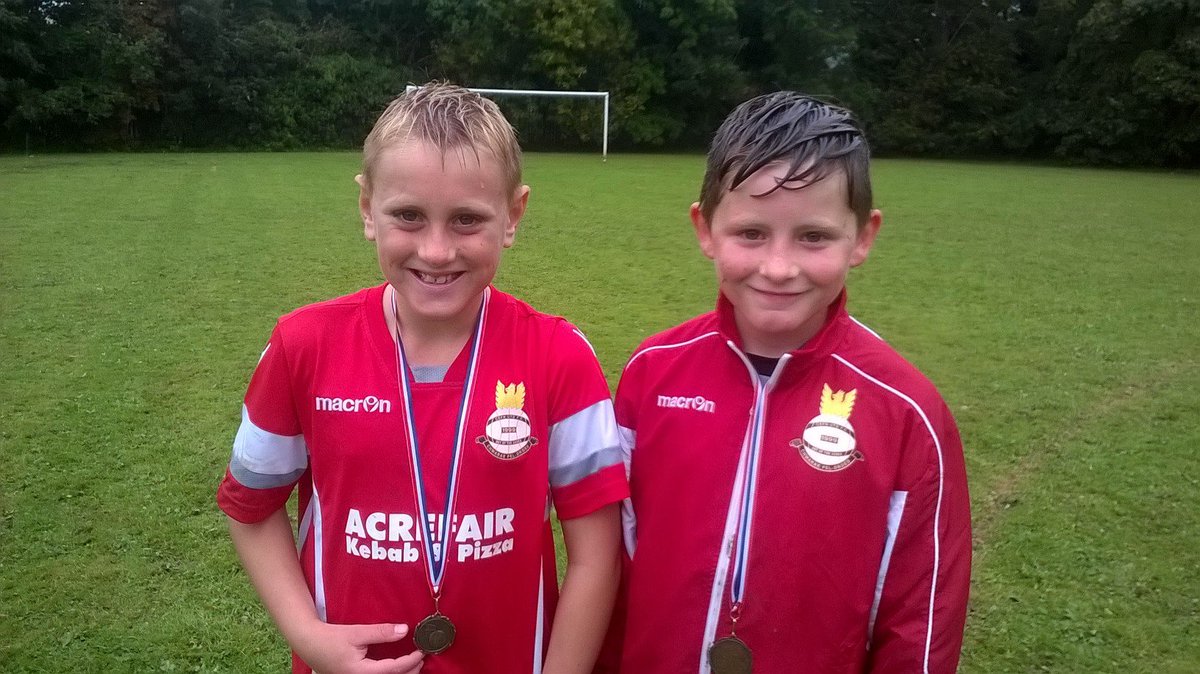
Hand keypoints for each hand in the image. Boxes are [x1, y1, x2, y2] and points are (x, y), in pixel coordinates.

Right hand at [298, 622, 424, 673]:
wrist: (309, 643)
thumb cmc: (330, 638)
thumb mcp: (357, 633)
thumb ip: (381, 632)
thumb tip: (404, 630)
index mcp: (360, 672)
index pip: (393, 669)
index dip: (410, 661)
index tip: (422, 651)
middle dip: (410, 671)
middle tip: (422, 658)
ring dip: (401, 673)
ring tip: (414, 663)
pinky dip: (390, 672)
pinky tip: (396, 666)